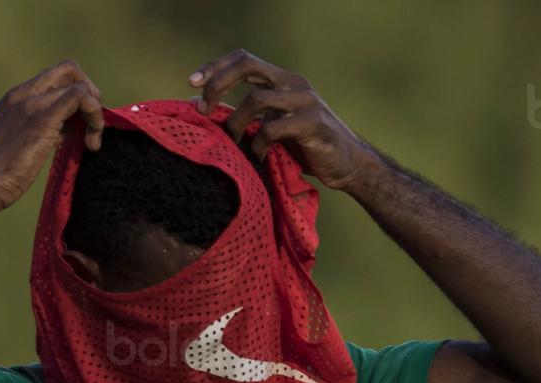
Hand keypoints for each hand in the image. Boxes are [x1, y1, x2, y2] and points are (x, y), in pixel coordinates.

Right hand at [0, 60, 103, 217]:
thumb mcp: (21, 142)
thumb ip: (43, 129)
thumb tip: (65, 131)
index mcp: (15, 97)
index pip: (54, 76)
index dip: (75, 92)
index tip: (80, 121)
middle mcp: (23, 94)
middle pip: (69, 69)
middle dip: (90, 92)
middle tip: (92, 122)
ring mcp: (32, 104)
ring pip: (79, 85)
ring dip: (95, 111)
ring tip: (91, 140)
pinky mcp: (42, 119)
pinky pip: (79, 98)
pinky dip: (94, 116)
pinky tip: (89, 144)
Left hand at [189, 49, 378, 191]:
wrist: (348, 165)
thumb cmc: (306, 147)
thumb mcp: (273, 125)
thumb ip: (246, 113)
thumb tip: (202, 105)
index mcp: (282, 80)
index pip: (243, 59)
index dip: (215, 67)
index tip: (191, 83)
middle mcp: (293, 83)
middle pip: (247, 65)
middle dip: (217, 83)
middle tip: (202, 109)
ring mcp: (305, 101)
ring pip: (256, 99)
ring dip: (236, 122)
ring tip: (234, 142)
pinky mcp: (313, 123)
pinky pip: (273, 128)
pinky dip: (259, 144)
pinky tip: (260, 157)